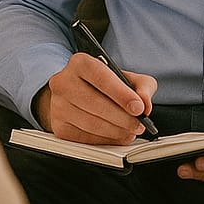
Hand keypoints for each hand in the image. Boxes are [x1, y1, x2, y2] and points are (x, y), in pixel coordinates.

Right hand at [36, 53, 156, 144]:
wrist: (77, 92)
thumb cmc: (104, 84)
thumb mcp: (126, 76)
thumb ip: (142, 85)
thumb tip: (146, 104)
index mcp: (80, 62)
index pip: (101, 78)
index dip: (121, 94)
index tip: (139, 108)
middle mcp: (63, 81)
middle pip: (95, 103)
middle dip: (121, 117)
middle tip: (139, 124)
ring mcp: (58, 105)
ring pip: (89, 123)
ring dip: (115, 131)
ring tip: (131, 131)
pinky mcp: (58, 126)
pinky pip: (83, 138)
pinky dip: (104, 141)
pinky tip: (117, 137)